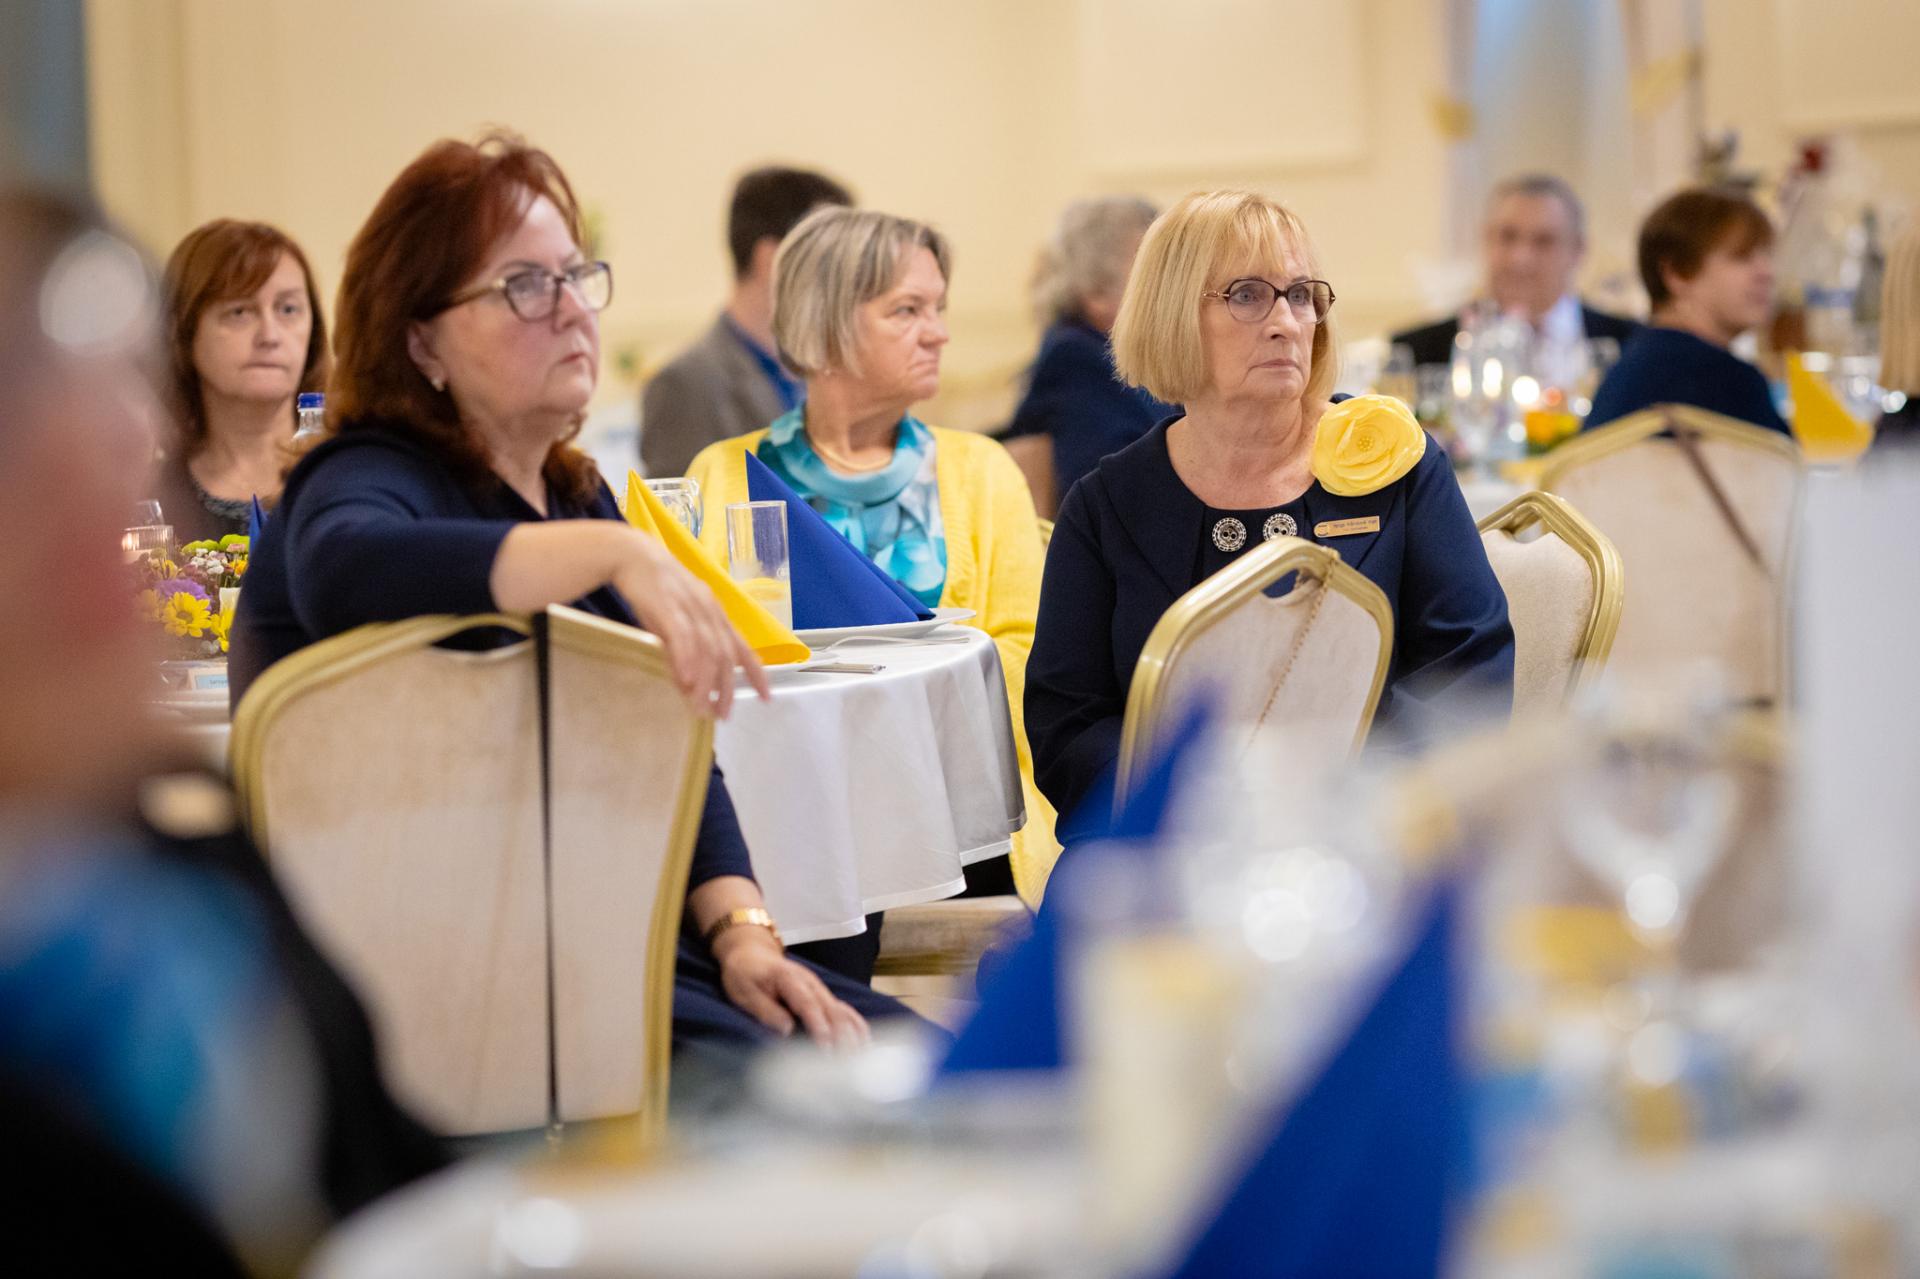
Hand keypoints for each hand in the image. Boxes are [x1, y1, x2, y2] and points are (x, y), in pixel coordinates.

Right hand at [608, 529, 769, 717]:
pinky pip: (682, 637)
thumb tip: (689, 683)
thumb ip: (684, 648)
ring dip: (706, 683)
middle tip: (721, 715)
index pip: (742, 647)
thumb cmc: (652, 589)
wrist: (629, 554)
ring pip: (706, 650)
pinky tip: (687, 681)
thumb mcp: (674, 620)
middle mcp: (708, 610)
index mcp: (714, 613)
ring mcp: (690, 607)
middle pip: (726, 655)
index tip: (766, 696)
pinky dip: (687, 660)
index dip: (756, 673)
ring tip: (701, 708)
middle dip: (726, 688)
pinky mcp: (667, 605)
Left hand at [713, 928, 871, 1047]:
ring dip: (854, 1036)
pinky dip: (857, 1028)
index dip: (819, 1029)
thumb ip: (765, 1011)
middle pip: (834, 1011)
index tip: (825, 1051)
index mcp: (791, 980)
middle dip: (842, 1039)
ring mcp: (821, 990)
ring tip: (861, 1060)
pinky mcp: (824, 998)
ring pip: (844, 1013)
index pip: (809, 1006)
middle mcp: (812, 984)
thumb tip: (786, 1031)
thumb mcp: (744, 992)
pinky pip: (846, 1012)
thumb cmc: (745, 974)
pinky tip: (865, 1046)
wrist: (752, 952)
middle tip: (847, 1066)